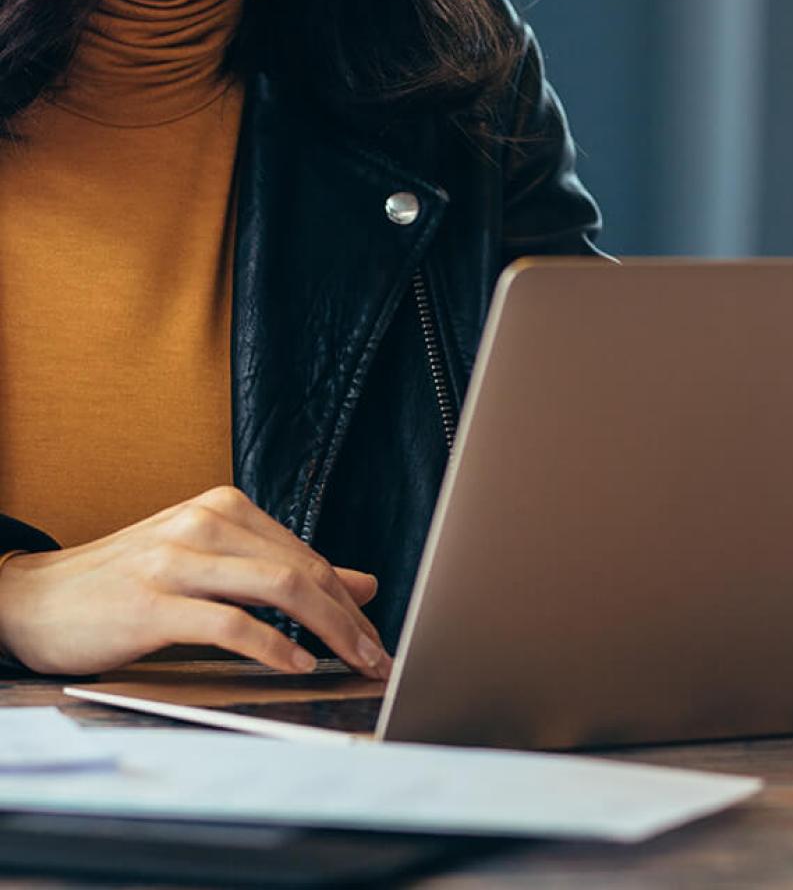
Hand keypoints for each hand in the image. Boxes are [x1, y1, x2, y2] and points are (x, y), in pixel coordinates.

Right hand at [0, 486, 389, 678]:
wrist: (33, 598)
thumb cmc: (126, 583)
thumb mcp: (210, 564)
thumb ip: (280, 570)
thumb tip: (361, 583)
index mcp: (225, 508)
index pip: (306, 554)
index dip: (348, 597)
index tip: (375, 631)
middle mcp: (207, 523)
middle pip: (302, 570)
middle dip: (349, 617)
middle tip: (377, 654)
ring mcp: (179, 560)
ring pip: (279, 589)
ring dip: (328, 630)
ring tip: (352, 661)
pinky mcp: (153, 602)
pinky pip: (230, 624)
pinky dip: (272, 647)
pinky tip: (296, 665)